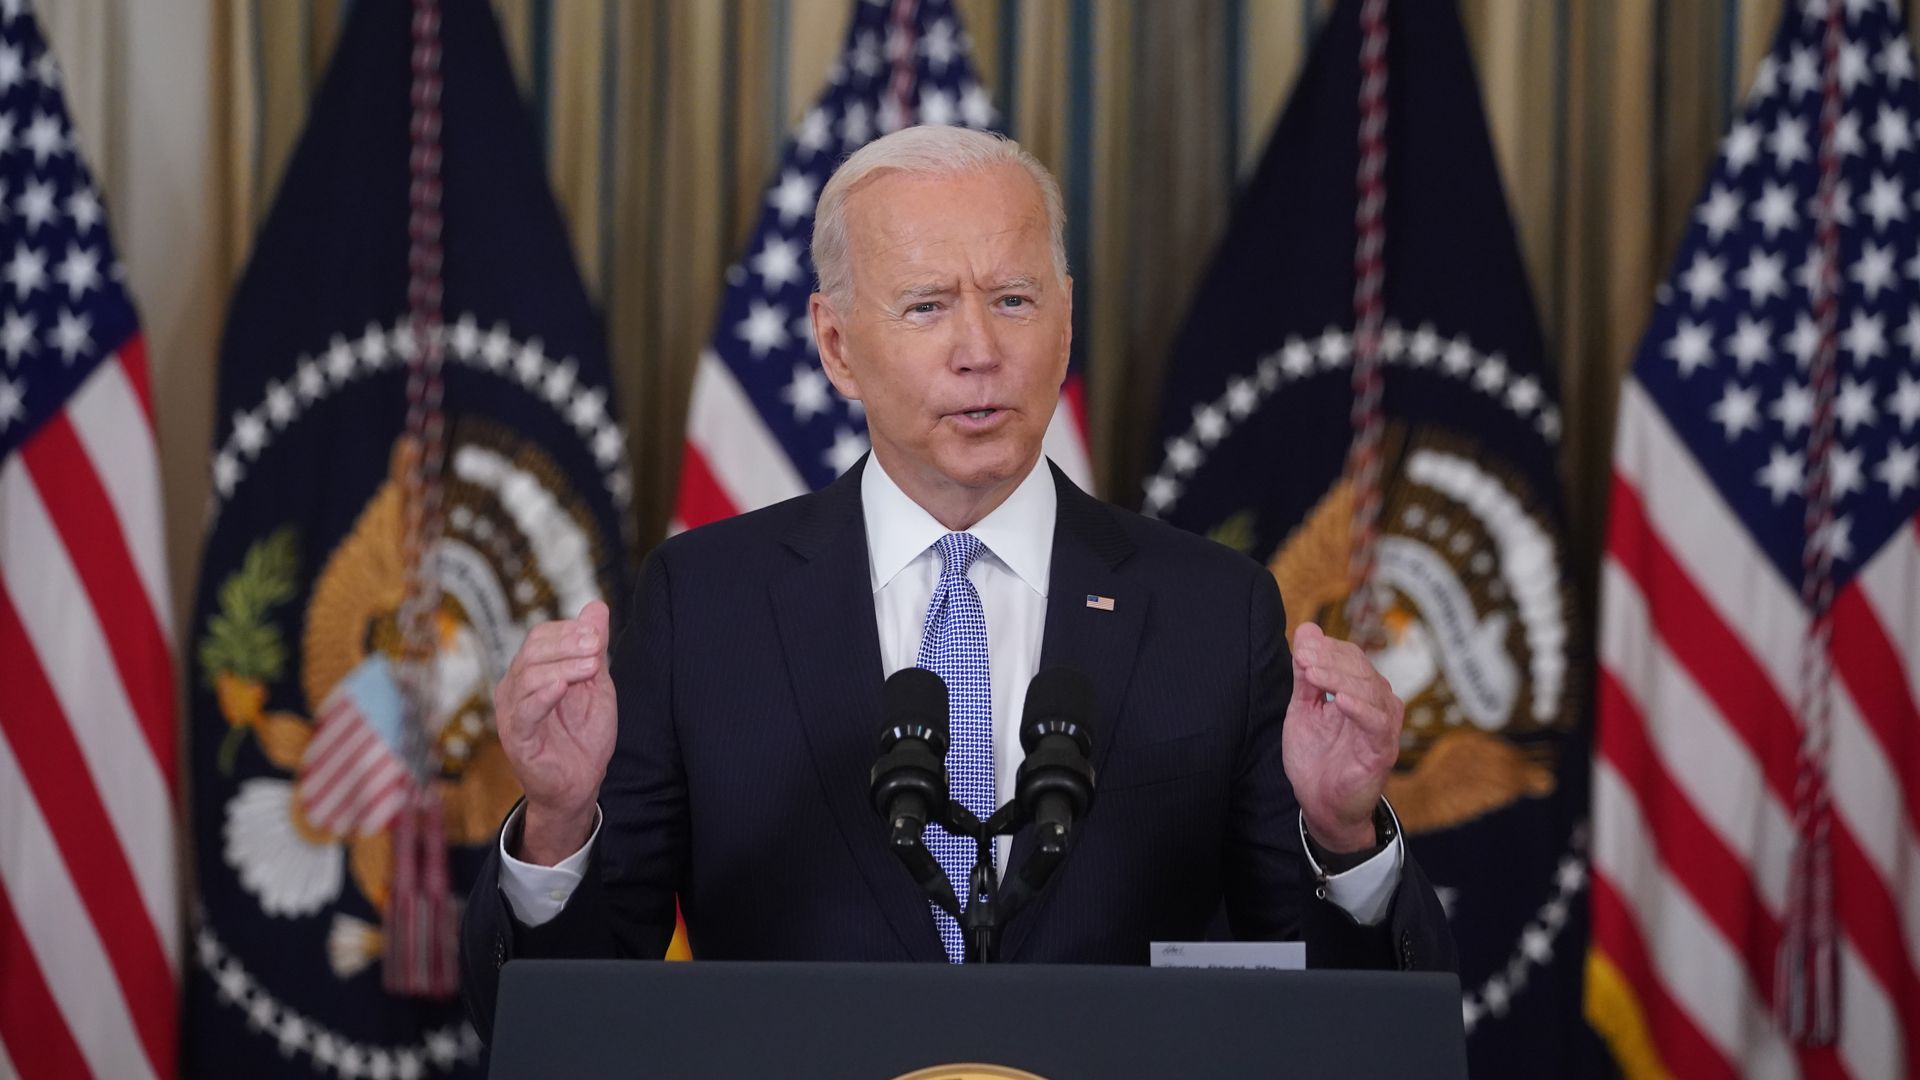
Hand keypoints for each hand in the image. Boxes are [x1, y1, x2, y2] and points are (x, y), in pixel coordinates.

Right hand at [494, 600, 616, 864]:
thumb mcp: (595, 685)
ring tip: (591, 667)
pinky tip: (561, 686)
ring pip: (528, 676)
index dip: (568, 631)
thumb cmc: (584, 735)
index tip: (597, 635)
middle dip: (567, 644)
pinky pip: (524, 711)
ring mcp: (513, 713)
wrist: (580, 784)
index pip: (540, 637)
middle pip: (532, 651)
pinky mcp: (517, 738)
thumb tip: (597, 606)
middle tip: (596, 646)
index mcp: (532, 672)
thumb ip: (593, 649)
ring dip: (562, 666)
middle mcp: (515, 688)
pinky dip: (542, 695)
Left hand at [1281, 622, 1402, 853]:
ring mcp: (1383, 725)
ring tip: (1311, 674)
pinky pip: (1377, 723)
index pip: (1350, 657)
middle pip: (1360, 669)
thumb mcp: (1303, 709)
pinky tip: (1340, 701)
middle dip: (1329, 659)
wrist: (1321, 804)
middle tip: (1302, 657)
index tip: (1300, 646)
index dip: (1326, 649)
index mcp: (1361, 690)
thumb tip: (1306, 629)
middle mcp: (1378, 703)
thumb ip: (1305, 674)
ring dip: (1338, 679)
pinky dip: (1360, 709)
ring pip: (1369, 690)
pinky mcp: (1383, 749)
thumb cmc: (1315, 756)